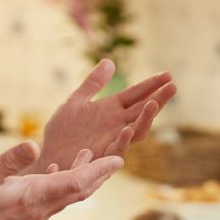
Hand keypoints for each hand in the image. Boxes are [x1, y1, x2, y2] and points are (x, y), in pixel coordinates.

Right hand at [0, 140, 122, 219]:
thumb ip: (10, 160)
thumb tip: (34, 144)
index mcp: (34, 196)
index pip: (77, 182)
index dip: (99, 169)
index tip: (118, 159)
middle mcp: (40, 210)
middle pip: (80, 192)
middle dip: (99, 174)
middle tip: (116, 157)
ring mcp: (33, 219)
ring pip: (67, 197)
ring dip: (81, 178)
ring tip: (88, 155)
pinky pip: (53, 202)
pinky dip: (62, 185)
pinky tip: (54, 172)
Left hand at [35, 59, 175, 172]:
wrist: (47, 157)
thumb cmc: (61, 132)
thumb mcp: (76, 101)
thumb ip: (93, 84)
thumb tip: (109, 61)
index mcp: (111, 110)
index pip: (136, 95)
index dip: (151, 85)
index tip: (167, 74)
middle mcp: (116, 125)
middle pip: (142, 111)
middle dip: (158, 99)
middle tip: (172, 87)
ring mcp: (111, 141)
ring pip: (136, 131)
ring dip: (146, 119)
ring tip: (154, 104)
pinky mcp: (101, 157)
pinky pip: (116, 150)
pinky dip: (123, 140)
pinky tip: (127, 129)